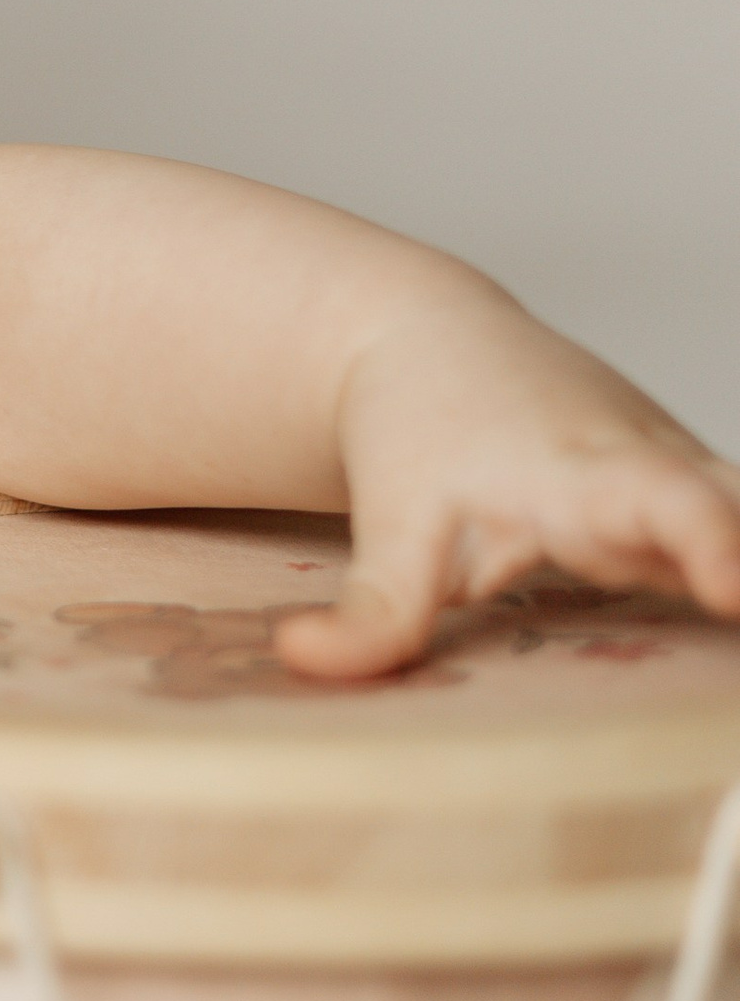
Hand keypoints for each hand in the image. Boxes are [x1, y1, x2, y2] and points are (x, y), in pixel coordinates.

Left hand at [276, 289, 739, 682]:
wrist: (430, 339)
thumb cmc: (416, 432)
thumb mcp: (393, 523)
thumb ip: (371, 609)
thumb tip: (304, 661)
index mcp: (586, 474)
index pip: (668, 505)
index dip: (711, 543)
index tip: (730, 584)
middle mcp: (659, 469)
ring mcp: (690, 477)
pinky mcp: (698, 493)